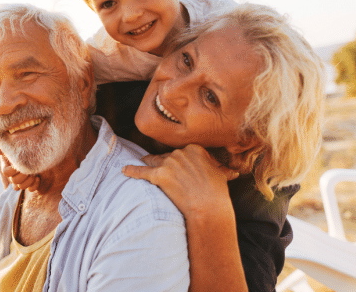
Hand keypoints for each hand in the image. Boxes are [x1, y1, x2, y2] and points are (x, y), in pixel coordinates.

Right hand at [0, 147, 39, 191]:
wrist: (39, 152)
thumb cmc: (23, 148)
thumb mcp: (13, 146)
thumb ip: (3, 148)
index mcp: (9, 167)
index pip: (6, 173)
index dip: (12, 170)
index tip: (18, 164)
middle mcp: (14, 175)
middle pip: (14, 181)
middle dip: (22, 175)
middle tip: (29, 169)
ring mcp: (23, 180)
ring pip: (22, 187)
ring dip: (28, 180)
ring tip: (34, 173)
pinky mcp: (32, 184)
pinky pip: (31, 189)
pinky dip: (34, 185)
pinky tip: (37, 178)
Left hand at [122, 145, 238, 214]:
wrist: (209, 206)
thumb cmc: (216, 193)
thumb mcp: (220, 176)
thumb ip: (220, 170)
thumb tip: (232, 173)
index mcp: (195, 149)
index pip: (182, 153)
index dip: (179, 162)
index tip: (179, 168)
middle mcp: (180, 153)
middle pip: (167, 157)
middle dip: (165, 164)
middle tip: (163, 171)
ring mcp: (169, 163)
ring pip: (154, 161)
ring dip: (148, 164)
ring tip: (142, 163)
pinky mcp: (159, 175)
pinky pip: (142, 171)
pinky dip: (132, 170)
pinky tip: (124, 169)